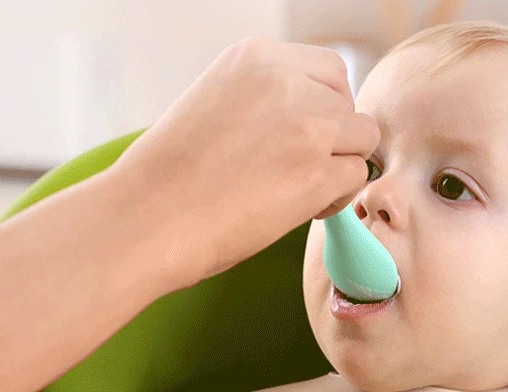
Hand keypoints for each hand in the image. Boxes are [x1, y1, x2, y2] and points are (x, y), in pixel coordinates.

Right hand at [108, 37, 379, 287]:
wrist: (144, 218)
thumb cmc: (170, 176)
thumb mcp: (216, 104)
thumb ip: (265, 100)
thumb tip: (314, 120)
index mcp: (256, 57)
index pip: (329, 70)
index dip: (324, 107)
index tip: (300, 137)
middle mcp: (285, 80)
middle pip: (349, 103)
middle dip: (335, 138)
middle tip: (296, 169)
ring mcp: (305, 124)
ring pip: (363, 138)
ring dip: (339, 166)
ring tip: (297, 191)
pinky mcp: (316, 171)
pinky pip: (355, 177)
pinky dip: (336, 198)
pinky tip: (296, 209)